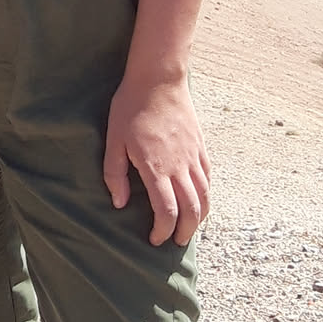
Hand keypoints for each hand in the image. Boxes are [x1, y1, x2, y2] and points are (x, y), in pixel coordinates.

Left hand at [103, 69, 209, 245]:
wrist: (158, 79)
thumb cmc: (131, 108)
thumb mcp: (114, 140)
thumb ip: (115, 174)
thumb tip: (119, 203)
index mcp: (156, 168)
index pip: (167, 211)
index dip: (163, 231)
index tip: (155, 238)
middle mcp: (180, 166)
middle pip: (192, 210)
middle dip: (186, 231)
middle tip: (176, 242)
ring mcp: (193, 156)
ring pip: (205, 196)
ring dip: (200, 217)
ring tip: (190, 227)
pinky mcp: (200, 146)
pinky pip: (208, 177)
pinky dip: (207, 195)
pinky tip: (199, 200)